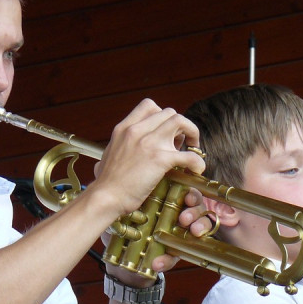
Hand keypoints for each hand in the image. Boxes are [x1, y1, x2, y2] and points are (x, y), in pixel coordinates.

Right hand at [93, 100, 204, 217]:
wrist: (105, 197)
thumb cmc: (106, 183)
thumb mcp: (109, 155)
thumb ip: (119, 148)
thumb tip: (116, 155)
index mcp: (124, 128)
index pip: (149, 106)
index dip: (162, 116)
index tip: (165, 131)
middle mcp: (136, 130)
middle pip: (169, 112)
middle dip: (179, 126)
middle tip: (180, 143)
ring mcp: (148, 143)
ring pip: (180, 121)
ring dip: (192, 133)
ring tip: (192, 149)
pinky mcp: (159, 159)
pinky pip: (188, 155)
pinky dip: (197, 162)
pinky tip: (196, 170)